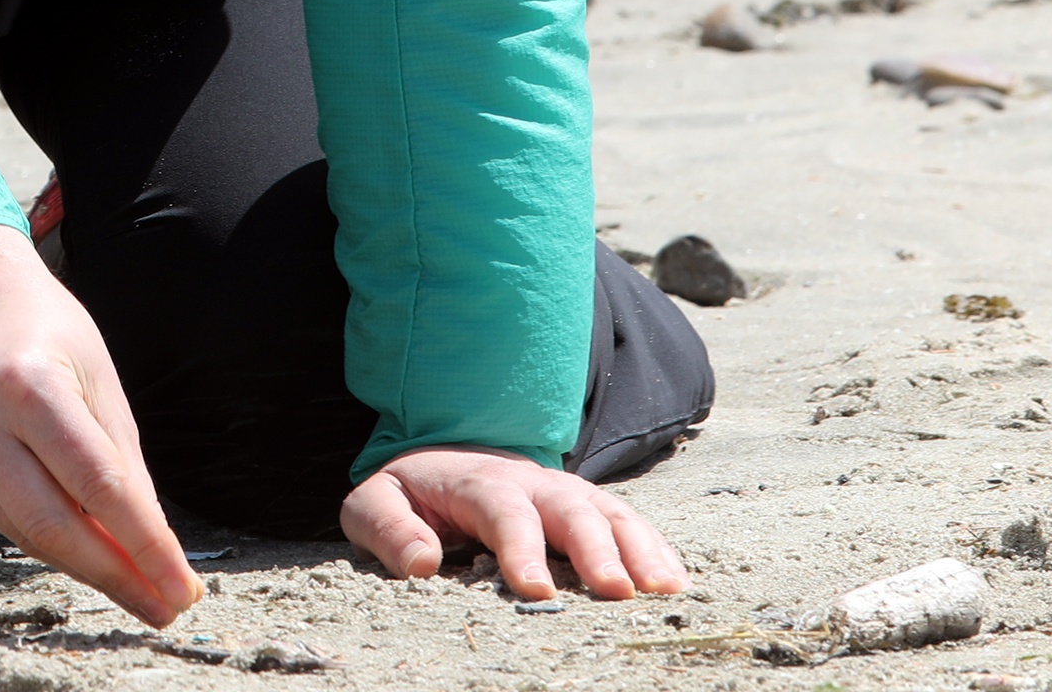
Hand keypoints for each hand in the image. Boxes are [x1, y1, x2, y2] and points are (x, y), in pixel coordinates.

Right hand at [0, 223, 200, 626]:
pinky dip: (48, 538)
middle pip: (51, 524)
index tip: (182, 588)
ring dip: (86, 565)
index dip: (145, 544)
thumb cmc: (43, 330)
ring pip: (26, 533)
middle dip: (115, 576)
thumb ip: (121, 460)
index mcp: (27, 383)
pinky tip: (81, 540)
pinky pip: (4, 522)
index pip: (97, 483)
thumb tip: (151, 547)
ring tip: (137, 584)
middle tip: (164, 606)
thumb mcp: (97, 374)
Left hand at [341, 446, 686, 600]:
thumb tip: (421, 563)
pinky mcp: (590, 509)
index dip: (522, 549)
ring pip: (611, 512)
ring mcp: (567, 493)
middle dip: (597, 550)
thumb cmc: (410, 494)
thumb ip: (387, 528)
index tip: (535, 590)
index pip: (504, 511)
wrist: (443, 459)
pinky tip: (675, 580)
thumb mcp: (375, 503)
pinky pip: (630, 522)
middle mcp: (532, 483)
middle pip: (572, 509)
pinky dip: (655, 547)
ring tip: (664, 591)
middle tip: (618, 593)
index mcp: (477, 483)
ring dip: (640, 549)